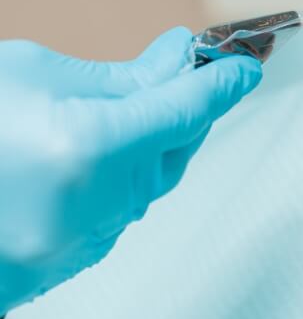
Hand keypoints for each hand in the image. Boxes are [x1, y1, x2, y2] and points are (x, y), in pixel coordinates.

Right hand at [0, 27, 261, 313]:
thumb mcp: (37, 73)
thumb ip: (120, 76)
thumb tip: (177, 60)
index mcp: (94, 146)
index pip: (191, 106)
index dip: (226, 80)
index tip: (249, 64)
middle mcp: (101, 203)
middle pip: (180, 143)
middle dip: (189, 103)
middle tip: (187, 66)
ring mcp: (86, 239)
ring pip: (154, 176)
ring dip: (156, 135)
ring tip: (134, 102)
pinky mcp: (71, 258)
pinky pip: (123, 204)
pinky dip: (127, 170)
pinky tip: (106, 146)